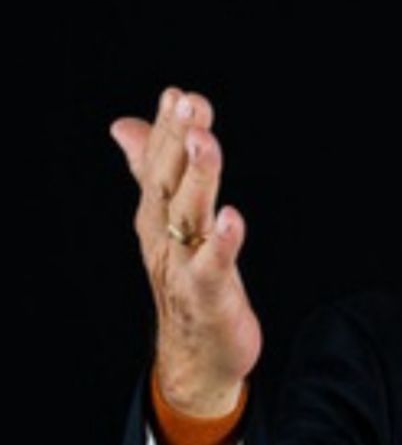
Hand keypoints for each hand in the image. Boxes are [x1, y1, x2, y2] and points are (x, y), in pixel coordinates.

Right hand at [110, 86, 260, 417]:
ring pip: (189, 215)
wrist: (196, 351)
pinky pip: (214, 265)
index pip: (161, 162)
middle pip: (169, 180)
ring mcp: (185, 263)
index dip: (168, 127)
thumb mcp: (166, 220)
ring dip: (198, 177)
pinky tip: (232, 217)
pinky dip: (222, 241)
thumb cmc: (187, 279)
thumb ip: (150, 169)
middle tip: (188, 103)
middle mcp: (166, 234)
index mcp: (157, 213)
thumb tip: (125, 123)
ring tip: (204, 142)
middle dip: (178, 140)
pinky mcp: (209, 293)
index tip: (177, 93)